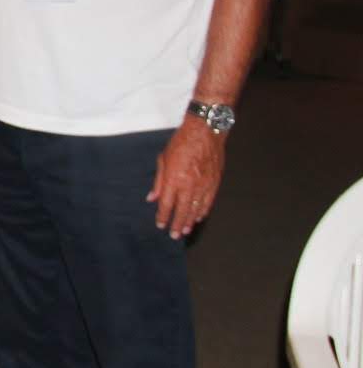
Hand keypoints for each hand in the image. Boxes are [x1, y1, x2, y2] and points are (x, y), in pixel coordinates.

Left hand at [147, 119, 225, 238]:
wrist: (205, 132)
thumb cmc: (181, 143)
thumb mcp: (163, 159)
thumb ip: (158, 181)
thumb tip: (152, 198)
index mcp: (174, 179)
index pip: (167, 204)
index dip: (163, 217)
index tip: (160, 225)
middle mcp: (189, 185)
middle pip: (182, 211)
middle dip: (176, 224)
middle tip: (174, 236)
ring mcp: (204, 185)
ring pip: (196, 209)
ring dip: (190, 221)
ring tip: (185, 231)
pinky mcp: (215, 182)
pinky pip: (208, 201)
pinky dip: (203, 211)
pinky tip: (199, 217)